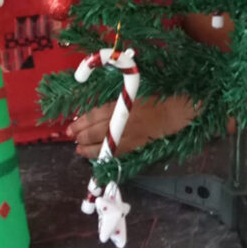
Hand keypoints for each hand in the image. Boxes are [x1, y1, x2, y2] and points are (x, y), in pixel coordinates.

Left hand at [67, 95, 196, 158]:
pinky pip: (117, 154)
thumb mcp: (134, 90)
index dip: (82, 121)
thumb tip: (98, 106)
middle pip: (97, 130)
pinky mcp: (137, 146)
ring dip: (89, 148)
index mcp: (123, 103)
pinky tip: (96, 157)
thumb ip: (118, 96)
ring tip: (78, 149)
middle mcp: (124, 121)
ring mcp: (130, 136)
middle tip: (71, 136)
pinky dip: (104, 156)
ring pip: (105, 145)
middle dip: (82, 134)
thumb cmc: (156, 95)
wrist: (175, 110)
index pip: (97, 114)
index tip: (71, 125)